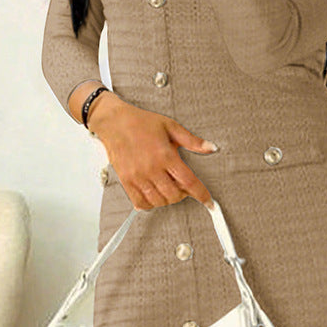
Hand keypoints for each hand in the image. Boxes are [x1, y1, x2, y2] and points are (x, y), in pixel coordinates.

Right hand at [87, 94, 216, 209]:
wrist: (115, 122)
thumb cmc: (141, 123)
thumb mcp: (171, 127)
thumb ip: (193, 141)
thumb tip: (211, 148)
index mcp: (165, 155)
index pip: (189, 182)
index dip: (202, 195)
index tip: (209, 202)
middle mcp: (152, 169)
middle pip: (175, 195)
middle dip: (183, 194)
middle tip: (182, 185)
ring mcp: (138, 177)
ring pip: (159, 202)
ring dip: (168, 199)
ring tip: (168, 187)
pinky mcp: (127, 181)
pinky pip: (141, 203)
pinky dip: (150, 203)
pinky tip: (153, 194)